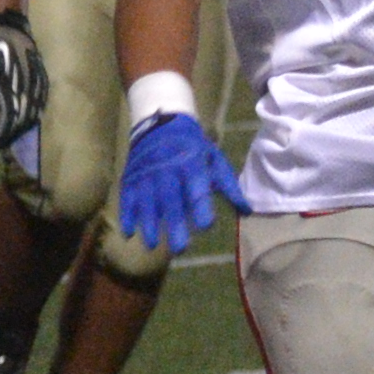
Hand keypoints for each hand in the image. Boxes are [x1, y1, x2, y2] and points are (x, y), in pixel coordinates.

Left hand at [0, 8, 49, 150]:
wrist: (9, 24)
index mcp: (13, 86)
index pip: (10, 118)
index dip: (2, 134)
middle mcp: (29, 87)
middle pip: (25, 118)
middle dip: (14, 134)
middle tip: (2, 146)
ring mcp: (38, 82)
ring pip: (35, 112)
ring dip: (25, 127)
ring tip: (13, 137)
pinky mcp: (42, 78)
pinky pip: (41, 102)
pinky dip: (34, 115)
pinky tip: (28, 119)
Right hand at [117, 109, 241, 254]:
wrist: (160, 124)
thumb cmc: (194, 147)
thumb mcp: (215, 160)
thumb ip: (229, 186)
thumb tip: (247, 212)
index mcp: (191, 163)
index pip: (196, 187)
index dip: (201, 206)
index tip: (206, 226)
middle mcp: (166, 169)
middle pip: (170, 199)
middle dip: (174, 224)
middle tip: (180, 249)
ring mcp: (145, 174)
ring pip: (146, 201)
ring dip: (148, 225)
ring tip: (152, 246)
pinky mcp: (130, 177)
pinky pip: (126, 198)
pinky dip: (126, 215)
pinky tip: (128, 233)